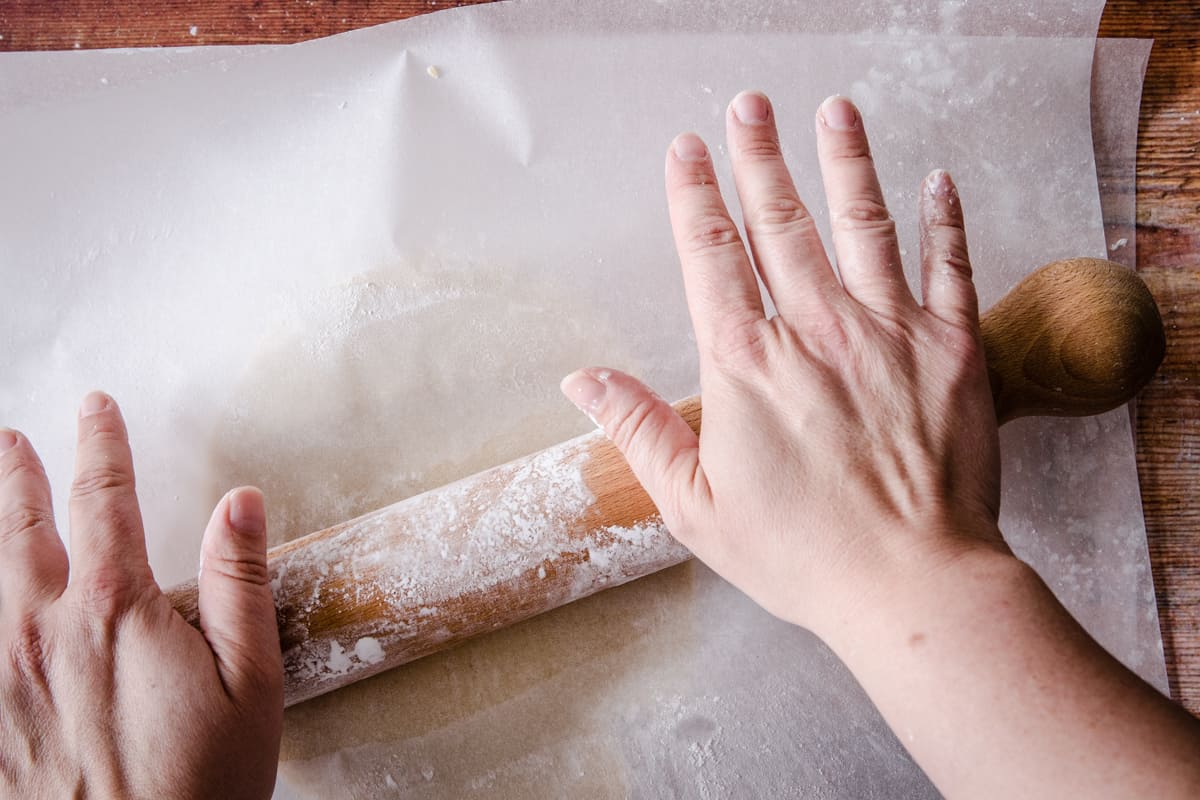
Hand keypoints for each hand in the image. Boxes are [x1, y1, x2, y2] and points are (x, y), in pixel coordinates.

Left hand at [0, 393, 281, 798]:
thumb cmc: (202, 784)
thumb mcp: (251, 682)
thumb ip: (239, 583)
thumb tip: (240, 502)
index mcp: (116, 611)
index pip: (105, 500)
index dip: (101, 446)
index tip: (96, 407)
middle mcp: (42, 630)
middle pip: (21, 528)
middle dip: (18, 476)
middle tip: (11, 439)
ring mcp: (0, 676)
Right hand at [561, 92, 1006, 636]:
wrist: (913, 582)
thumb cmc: (801, 553)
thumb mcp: (693, 506)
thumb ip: (638, 431)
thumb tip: (582, 380)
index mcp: (746, 365)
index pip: (711, 256)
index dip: (694, 196)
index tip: (686, 148)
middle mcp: (815, 330)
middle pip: (781, 223)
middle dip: (760, 157)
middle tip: (749, 105)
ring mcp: (888, 332)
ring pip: (863, 225)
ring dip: (845, 162)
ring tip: (834, 111)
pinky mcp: (952, 348)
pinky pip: (948, 265)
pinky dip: (943, 219)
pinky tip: (936, 179)